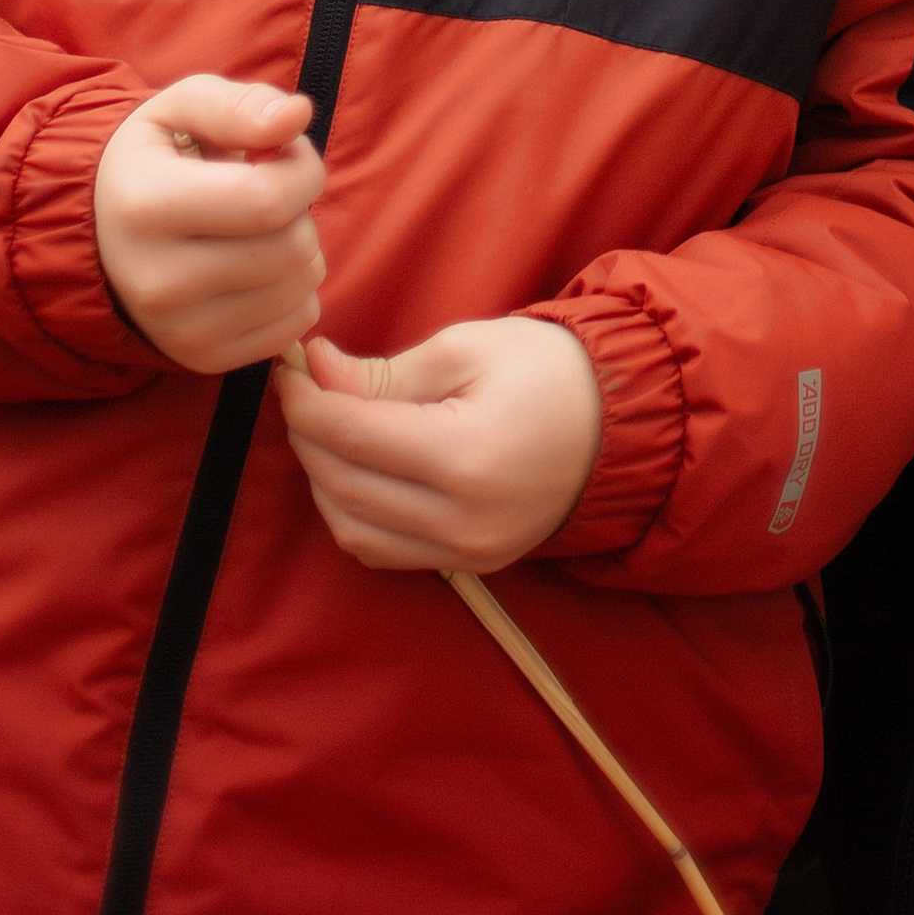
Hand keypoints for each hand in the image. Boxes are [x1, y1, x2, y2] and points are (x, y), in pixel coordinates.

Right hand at [93, 75, 325, 372]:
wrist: (102, 233)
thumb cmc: (156, 159)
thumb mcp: (181, 108)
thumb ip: (237, 105)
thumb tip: (298, 115)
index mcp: (148, 208)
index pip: (268, 200)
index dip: (302, 168)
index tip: (283, 152)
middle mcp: (158, 282)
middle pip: (291, 246)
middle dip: (300, 207)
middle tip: (266, 189)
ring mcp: (180, 330)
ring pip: (301, 286)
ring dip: (301, 246)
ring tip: (258, 227)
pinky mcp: (202, 359)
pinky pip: (297, 323)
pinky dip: (295, 289)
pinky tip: (258, 265)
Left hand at [279, 319, 604, 574]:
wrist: (623, 423)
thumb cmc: (549, 369)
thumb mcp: (467, 348)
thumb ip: (385, 372)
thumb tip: (317, 372)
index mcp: (465, 457)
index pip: (352, 436)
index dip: (307, 402)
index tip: (290, 370)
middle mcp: (462, 521)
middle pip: (344, 486)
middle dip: (310, 437)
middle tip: (304, 391)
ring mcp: (467, 553)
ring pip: (353, 530)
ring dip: (325, 480)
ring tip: (328, 429)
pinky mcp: (471, 566)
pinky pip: (385, 552)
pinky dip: (355, 513)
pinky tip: (357, 471)